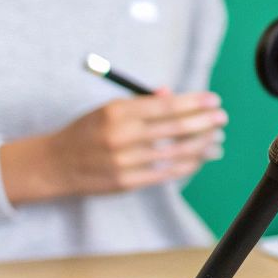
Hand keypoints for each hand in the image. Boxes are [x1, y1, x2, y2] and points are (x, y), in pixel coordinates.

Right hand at [0, 89, 226, 205]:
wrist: (55, 164)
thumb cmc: (86, 131)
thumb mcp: (107, 109)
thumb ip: (141, 103)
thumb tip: (172, 94)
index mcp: (117, 112)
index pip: (165, 106)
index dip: (194, 102)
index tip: (214, 99)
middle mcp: (122, 136)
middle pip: (174, 128)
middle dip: (204, 122)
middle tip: (222, 118)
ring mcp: (125, 162)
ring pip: (175, 153)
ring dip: (201, 146)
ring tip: (217, 140)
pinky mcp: (127, 182)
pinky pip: (166, 173)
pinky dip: (187, 165)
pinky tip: (200, 158)